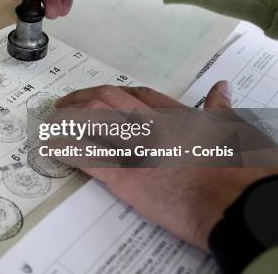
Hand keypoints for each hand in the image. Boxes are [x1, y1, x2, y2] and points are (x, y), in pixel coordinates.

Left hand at [54, 82, 276, 250]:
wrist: (235, 201)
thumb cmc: (238, 168)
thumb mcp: (231, 129)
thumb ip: (220, 107)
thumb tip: (222, 88)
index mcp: (174, 114)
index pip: (136, 93)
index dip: (111, 93)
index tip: (97, 96)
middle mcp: (150, 124)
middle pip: (105, 99)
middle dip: (79, 99)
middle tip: (63, 105)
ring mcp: (134, 147)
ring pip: (89, 121)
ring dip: (65, 120)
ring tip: (51, 124)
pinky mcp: (125, 176)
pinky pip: (86, 157)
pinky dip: (65, 150)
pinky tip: (52, 149)